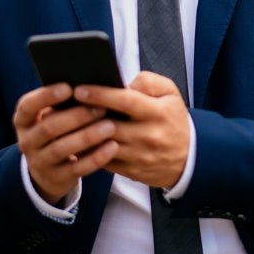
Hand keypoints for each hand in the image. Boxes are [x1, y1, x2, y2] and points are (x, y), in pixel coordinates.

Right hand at [14, 83, 117, 205]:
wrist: (47, 172)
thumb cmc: (54, 133)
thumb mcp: (47, 118)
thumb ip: (60, 105)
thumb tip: (87, 85)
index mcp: (23, 121)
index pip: (27, 106)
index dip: (45, 96)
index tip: (68, 88)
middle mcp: (26, 141)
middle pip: (49, 128)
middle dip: (75, 117)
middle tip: (100, 108)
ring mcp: (39, 161)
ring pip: (62, 148)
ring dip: (87, 136)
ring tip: (110, 126)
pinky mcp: (57, 178)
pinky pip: (77, 168)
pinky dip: (96, 157)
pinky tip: (112, 147)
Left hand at [74, 71, 189, 188]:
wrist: (190, 158)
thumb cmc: (172, 119)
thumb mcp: (170, 94)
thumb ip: (148, 81)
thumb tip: (123, 82)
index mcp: (158, 113)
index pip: (126, 101)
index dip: (100, 95)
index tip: (79, 89)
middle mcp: (149, 136)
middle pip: (110, 126)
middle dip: (84, 116)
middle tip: (63, 105)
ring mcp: (140, 157)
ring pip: (103, 146)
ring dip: (81, 135)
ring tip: (63, 121)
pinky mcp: (131, 171)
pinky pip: (103, 161)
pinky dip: (87, 151)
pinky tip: (73, 139)